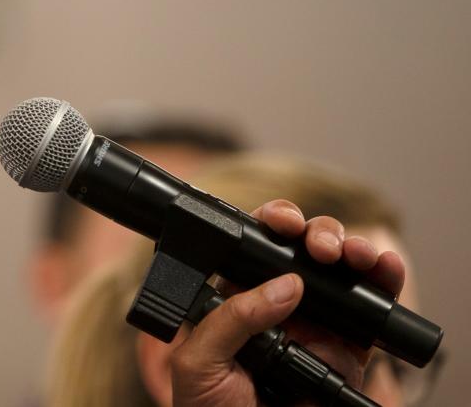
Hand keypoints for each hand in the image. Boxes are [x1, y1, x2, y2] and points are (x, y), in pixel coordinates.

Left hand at [169, 200, 405, 406]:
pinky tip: (383, 273)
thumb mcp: (199, 360)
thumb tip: (287, 285)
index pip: (256, 246)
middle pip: (304, 251)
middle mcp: (277, 304)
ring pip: (340, 274)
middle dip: (319, 235)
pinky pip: (368, 318)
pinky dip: (382, 289)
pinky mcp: (345, 356)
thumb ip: (234, 318)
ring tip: (358, 256)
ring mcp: (313, 327)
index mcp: (236, 295)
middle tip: (322, 247)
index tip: (284, 222)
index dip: (274, 223)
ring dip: (355, 253)